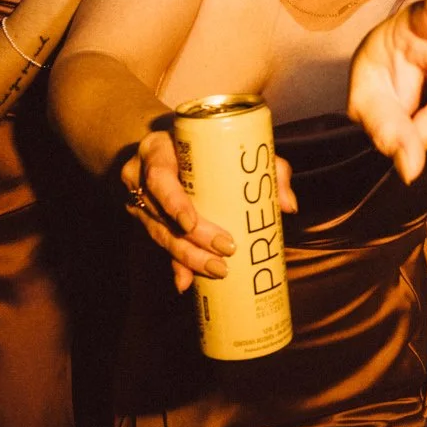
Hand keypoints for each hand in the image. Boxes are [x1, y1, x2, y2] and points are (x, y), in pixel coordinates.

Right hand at [124, 129, 295, 293]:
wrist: (172, 144)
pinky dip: (175, 265)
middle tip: (225, 250)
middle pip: (161, 215)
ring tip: (218, 269)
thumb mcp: (234, 146)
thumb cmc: (207, 144)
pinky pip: (160, 246)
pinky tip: (186, 283)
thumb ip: (266, 167)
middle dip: (192, 239)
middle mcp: (140, 177)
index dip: (173, 202)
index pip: (159, 177)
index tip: (191, 223)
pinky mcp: (146, 221)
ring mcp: (139, 202)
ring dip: (188, 257)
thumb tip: (288, 205)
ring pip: (160, 235)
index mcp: (157, 150)